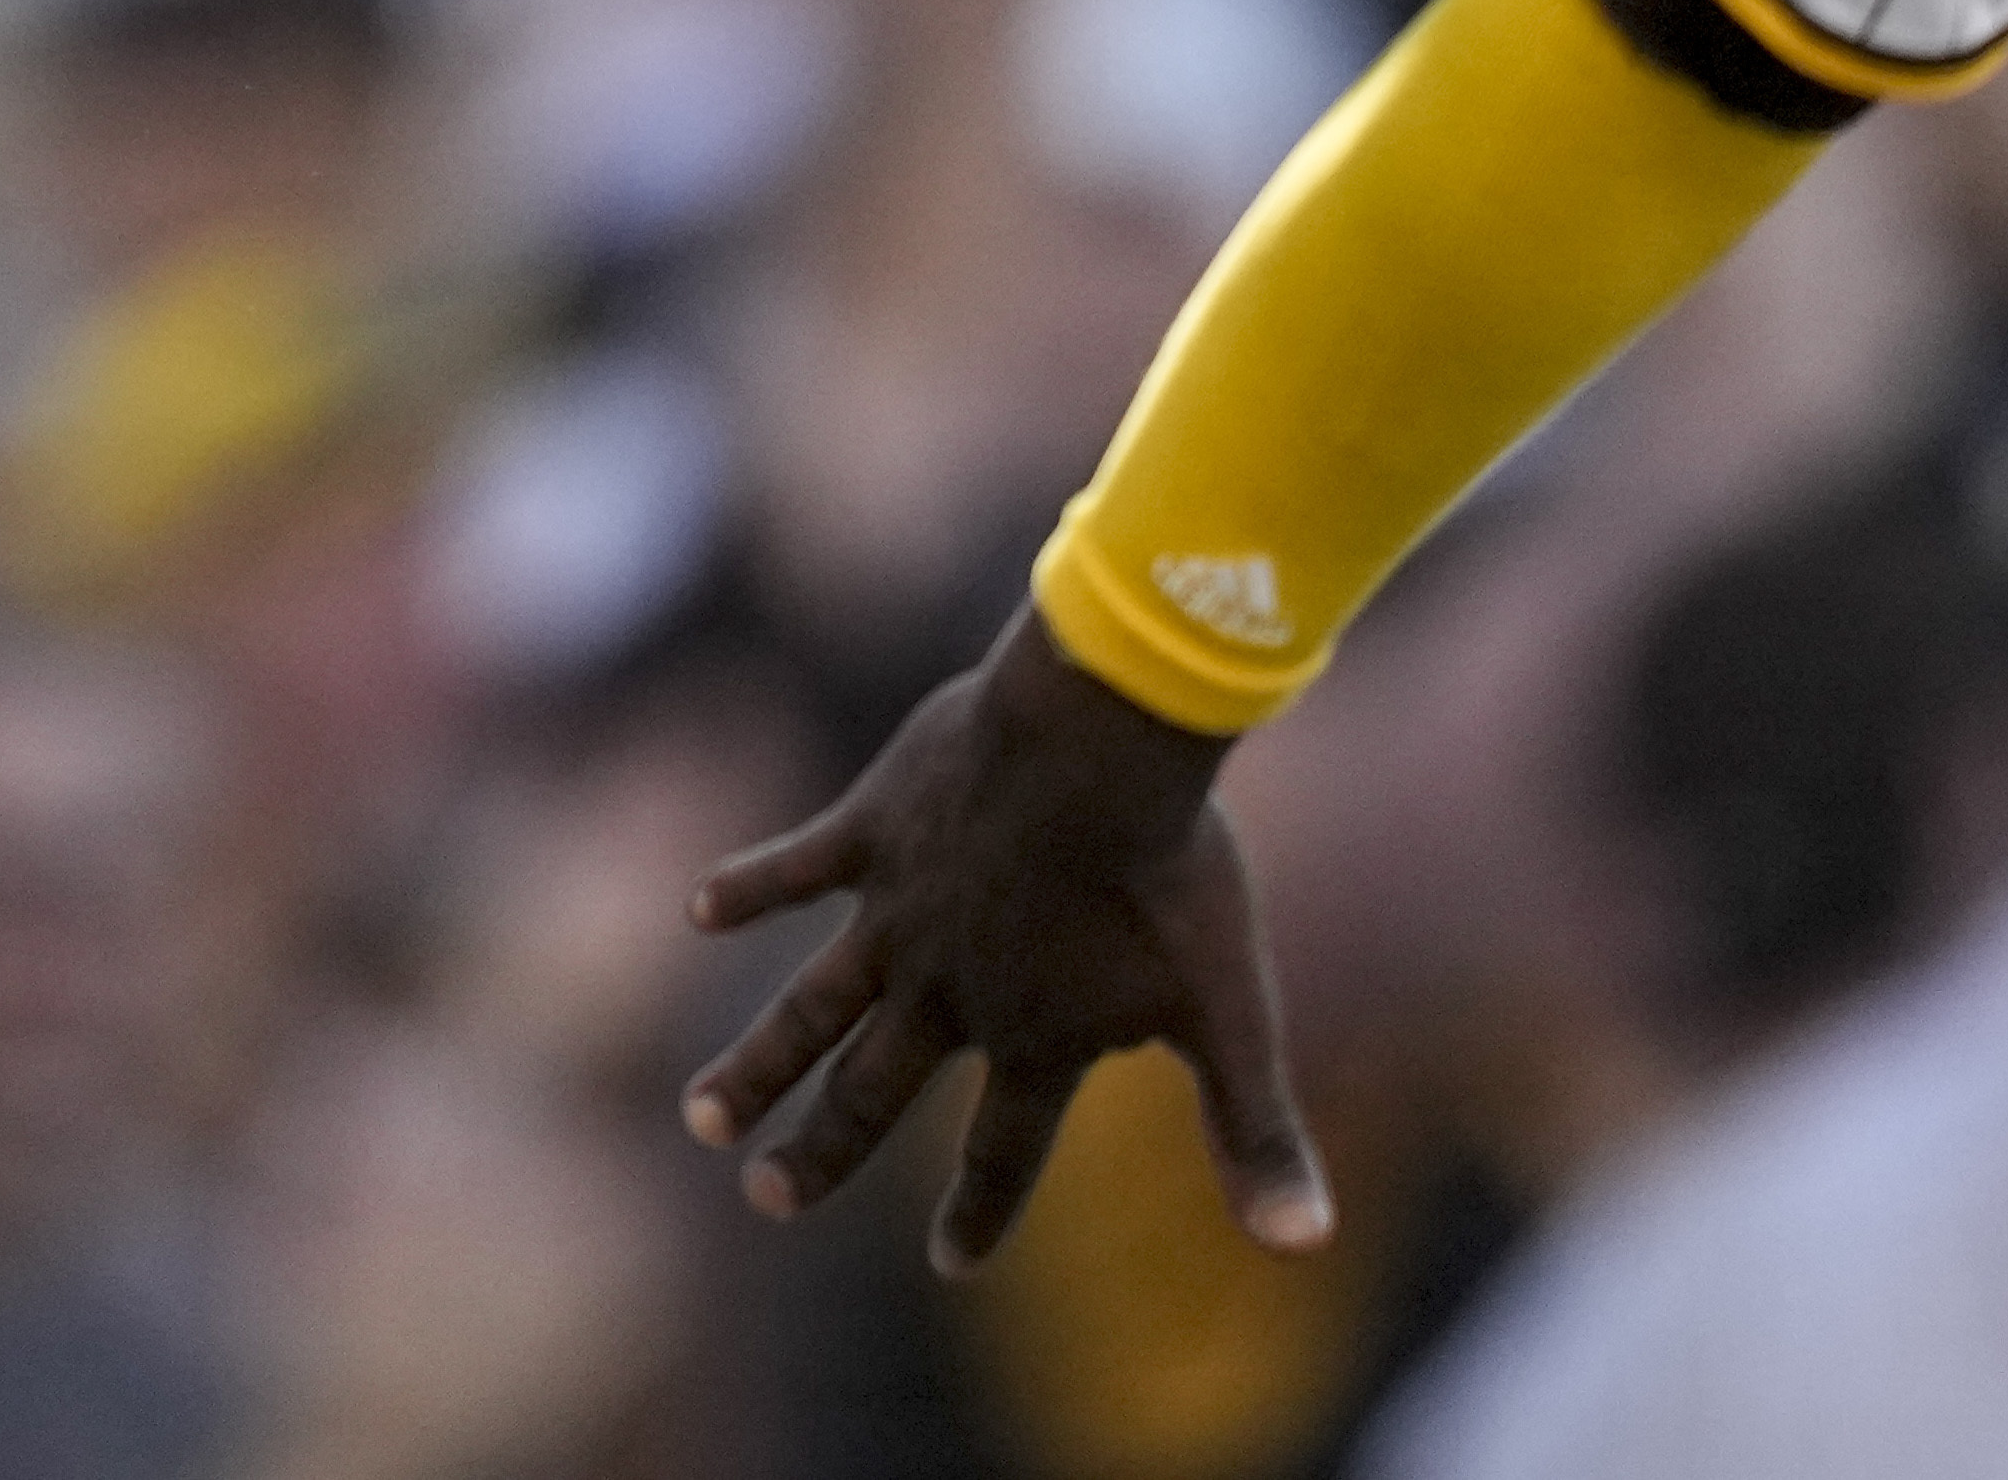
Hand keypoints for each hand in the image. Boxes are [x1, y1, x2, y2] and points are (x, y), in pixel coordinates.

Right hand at [678, 604, 1332, 1273]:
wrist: (1100, 741)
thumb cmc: (1173, 872)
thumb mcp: (1232, 1008)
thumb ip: (1256, 1132)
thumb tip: (1308, 1249)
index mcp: (1034, 1037)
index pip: (1006, 1148)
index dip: (986, 1208)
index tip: (956, 1265)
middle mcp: (949, 991)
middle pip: (872, 1092)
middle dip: (821, 1153)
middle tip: (767, 1200)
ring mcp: (898, 912)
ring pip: (809, 1005)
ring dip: (757, 1063)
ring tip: (703, 1116)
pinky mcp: (870, 830)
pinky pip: (795, 866)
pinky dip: (747, 887)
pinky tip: (699, 910)